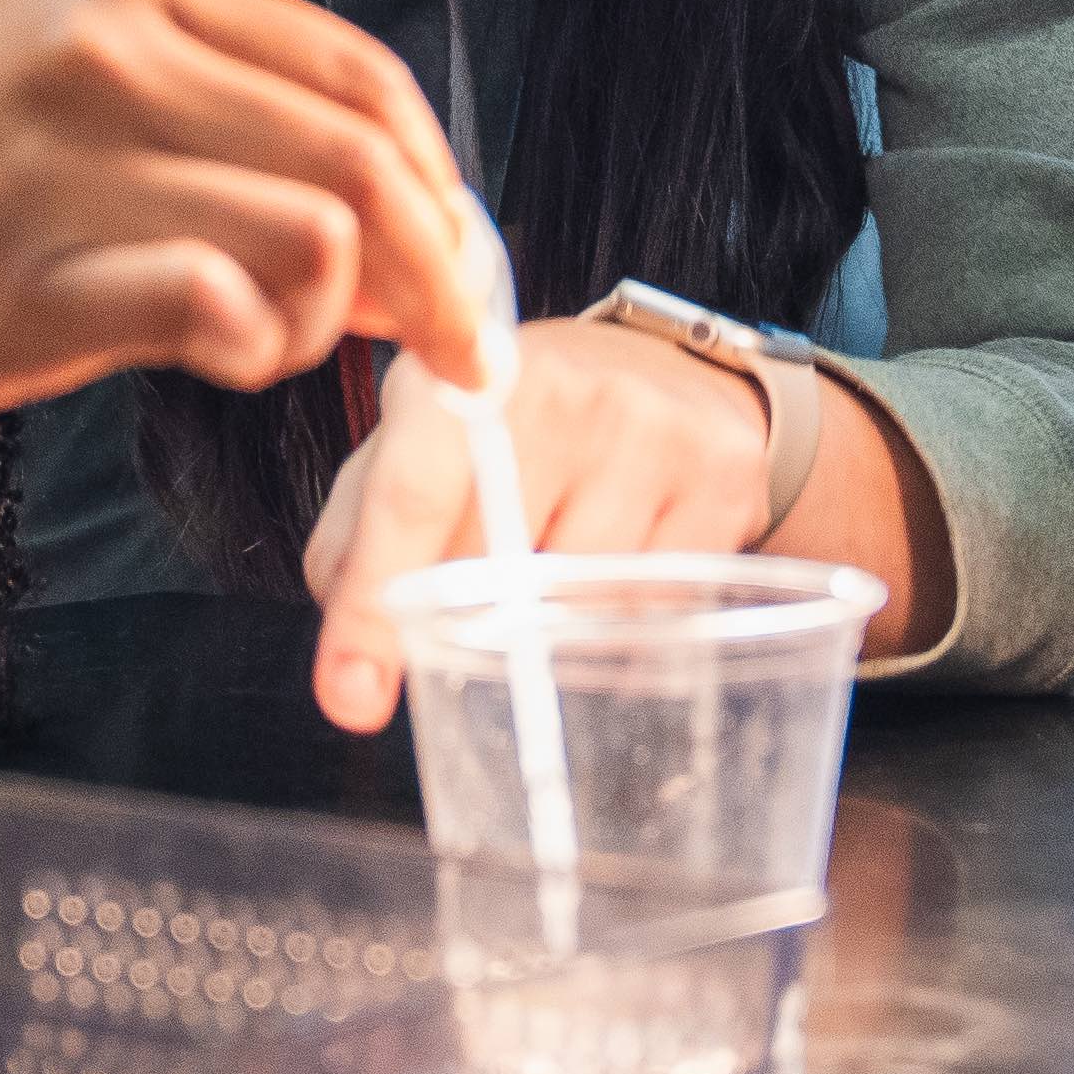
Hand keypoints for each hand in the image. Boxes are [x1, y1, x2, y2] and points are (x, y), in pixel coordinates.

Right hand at [0, 0, 486, 434]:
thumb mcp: (67, 92)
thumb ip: (218, 131)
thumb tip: (394, 236)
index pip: (362, 76)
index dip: (443, 184)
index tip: (458, 267)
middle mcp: (112, 50)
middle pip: (366, 156)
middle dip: (444, 271)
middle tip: (457, 355)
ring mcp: (69, 162)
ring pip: (317, 230)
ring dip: (340, 319)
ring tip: (280, 348)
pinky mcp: (28, 278)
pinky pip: (219, 302)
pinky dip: (259, 345)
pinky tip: (223, 357)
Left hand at [297, 322, 785, 729]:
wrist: (664, 377)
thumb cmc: (520, 430)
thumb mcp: (417, 451)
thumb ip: (357, 540)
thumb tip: (352, 654)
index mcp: (462, 384)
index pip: (409, 499)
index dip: (373, 603)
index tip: (352, 697)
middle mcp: (560, 391)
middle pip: (499, 574)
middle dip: (478, 617)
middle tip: (488, 602)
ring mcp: (650, 430)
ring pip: (582, 605)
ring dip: (556, 625)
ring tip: (559, 569)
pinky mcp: (721, 476)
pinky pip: (655, 615)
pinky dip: (622, 630)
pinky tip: (619, 578)